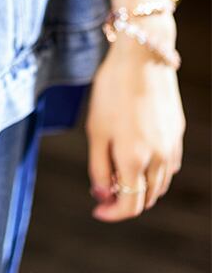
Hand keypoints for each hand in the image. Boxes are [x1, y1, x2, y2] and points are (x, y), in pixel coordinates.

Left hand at [85, 22, 184, 220]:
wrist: (142, 58)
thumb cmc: (112, 91)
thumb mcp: (95, 129)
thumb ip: (99, 167)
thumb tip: (102, 195)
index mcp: (134, 160)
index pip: (129, 206)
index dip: (112, 214)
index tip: (97, 211)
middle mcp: (158, 159)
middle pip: (145, 199)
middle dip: (124, 200)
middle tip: (104, 188)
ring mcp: (171, 147)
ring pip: (159, 185)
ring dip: (140, 187)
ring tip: (118, 172)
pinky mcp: (178, 134)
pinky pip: (168, 166)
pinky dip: (154, 172)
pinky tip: (138, 157)